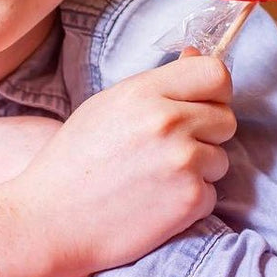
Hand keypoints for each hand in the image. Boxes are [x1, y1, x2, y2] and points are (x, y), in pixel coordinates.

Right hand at [8, 50, 234, 276]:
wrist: (49, 220)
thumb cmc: (73, 161)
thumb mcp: (107, 106)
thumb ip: (156, 84)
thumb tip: (196, 56)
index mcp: (145, 92)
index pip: (215, 72)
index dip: (214, 90)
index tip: (201, 104)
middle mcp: (168, 121)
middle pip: (226, 118)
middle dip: (206, 134)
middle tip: (169, 149)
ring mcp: (183, 161)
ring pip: (221, 158)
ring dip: (197, 170)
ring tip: (154, 179)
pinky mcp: (190, 200)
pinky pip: (211, 194)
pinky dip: (189, 201)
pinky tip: (154, 204)